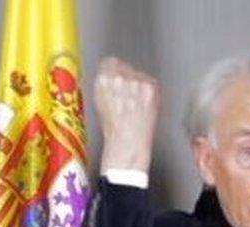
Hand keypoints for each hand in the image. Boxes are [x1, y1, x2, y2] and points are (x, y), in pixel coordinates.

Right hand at [94, 57, 158, 172]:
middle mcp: (119, 77)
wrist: (129, 142)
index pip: (109, 62)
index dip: (113, 71)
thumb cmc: (114, 129)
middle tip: (127, 95)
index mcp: (102, 80)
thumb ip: (103, 84)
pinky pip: (149, 81)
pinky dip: (148, 91)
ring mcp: (136, 81)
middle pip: (125, 66)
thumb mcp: (99, 102)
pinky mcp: (150, 86)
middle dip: (126, 78)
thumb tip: (109, 76)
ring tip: (135, 102)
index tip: (116, 79)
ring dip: (138, 84)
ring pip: (138, 73)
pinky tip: (143, 104)